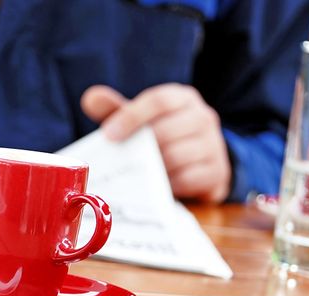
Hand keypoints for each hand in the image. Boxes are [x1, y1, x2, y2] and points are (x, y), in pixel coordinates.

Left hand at [81, 84, 230, 202]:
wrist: (200, 162)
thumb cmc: (163, 136)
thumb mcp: (141, 120)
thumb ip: (116, 110)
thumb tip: (90, 98)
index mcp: (183, 98)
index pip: (158, 101)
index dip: (131, 117)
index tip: (108, 135)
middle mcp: (203, 117)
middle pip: (168, 130)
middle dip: (141, 148)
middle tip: (122, 160)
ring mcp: (214, 145)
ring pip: (178, 156)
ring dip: (153, 167)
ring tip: (138, 172)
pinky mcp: (218, 171)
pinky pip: (189, 179)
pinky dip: (169, 184)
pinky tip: (158, 185)